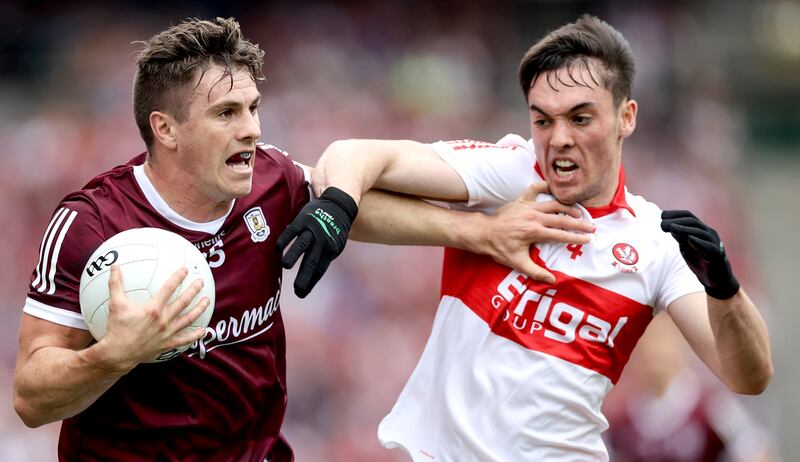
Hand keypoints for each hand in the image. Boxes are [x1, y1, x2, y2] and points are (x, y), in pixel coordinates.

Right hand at [96, 266, 208, 370]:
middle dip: (194, 290)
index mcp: (153, 309)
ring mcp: (167, 332)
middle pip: (183, 301)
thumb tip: (114, 266)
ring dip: (199, 309)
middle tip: (200, 282)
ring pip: (188, 318)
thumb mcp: (115, 305)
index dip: (178, 277)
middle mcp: (163, 320)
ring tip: (207, 300)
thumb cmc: (117, 329)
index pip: (169, 288)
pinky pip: (185, 339)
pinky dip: (195, 335)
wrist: (117, 354)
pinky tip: (203, 330)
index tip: (185, 270)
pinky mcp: (168, 344)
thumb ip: (115, 284)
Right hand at [277, 187, 357, 297]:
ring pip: (302, 244)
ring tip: (285, 266)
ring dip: (294, 255)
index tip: (301, 294)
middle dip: (304, 276)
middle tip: (296, 289)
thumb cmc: (333, 230)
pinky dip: (285, 239)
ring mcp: (313, 229)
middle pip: (312, 261)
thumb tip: (310, 279)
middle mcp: (322, 241)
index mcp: (331, 250)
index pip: (319, 270)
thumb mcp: (334, 245)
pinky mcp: (303, 219)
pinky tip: (277, 249)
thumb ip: (323, 259)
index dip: (310, 283)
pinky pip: (292, 230)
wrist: (338, 205)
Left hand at [464, 182, 593, 282]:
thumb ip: (536, 272)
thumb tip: (553, 280)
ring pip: (553, 204)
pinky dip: (546, 187)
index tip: (588, 239)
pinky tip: (555, 188)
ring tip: (579, 213)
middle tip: (591, 227)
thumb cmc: (500, 249)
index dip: (576, 238)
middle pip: (562, 218)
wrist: (484, 233)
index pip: (561, 235)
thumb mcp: (517, 263)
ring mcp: (528, 207)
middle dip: (578, 223)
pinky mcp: (521, 201)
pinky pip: (535, 189)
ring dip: (568, 208)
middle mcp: (534, 217)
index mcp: (534, 232)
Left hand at [661, 209, 739, 299]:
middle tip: (662, 225)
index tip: (661, 215)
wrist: (716, 279)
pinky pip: (709, 247)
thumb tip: (670, 226)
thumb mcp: (686, 247)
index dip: (675, 214)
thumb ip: (680, 237)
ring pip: (700, 232)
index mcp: (701, 230)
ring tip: (672, 228)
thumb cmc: (700, 261)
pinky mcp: (718, 255)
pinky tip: (689, 239)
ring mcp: (715, 243)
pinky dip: (699, 242)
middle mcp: (709, 233)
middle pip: (692, 222)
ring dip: (684, 230)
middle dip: (676, 221)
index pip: (689, 216)